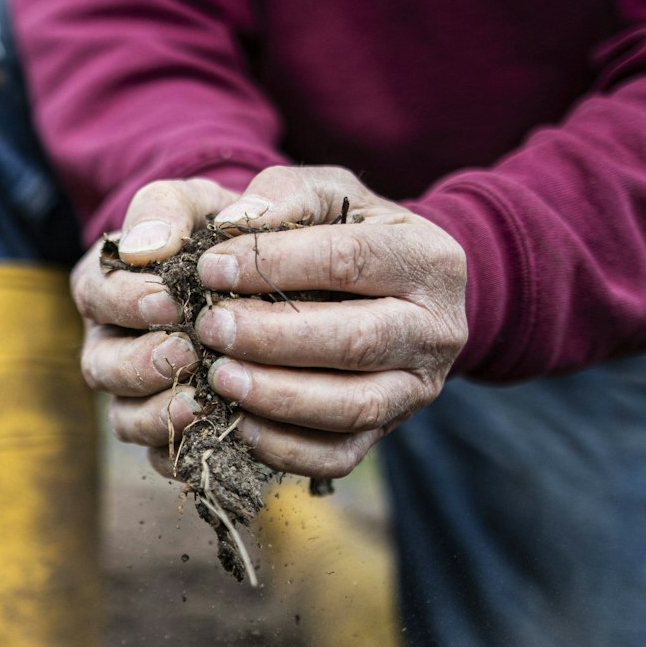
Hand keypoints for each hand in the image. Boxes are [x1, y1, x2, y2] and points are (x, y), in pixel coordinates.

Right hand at [70, 177, 232, 464]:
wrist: (265, 275)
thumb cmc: (224, 232)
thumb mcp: (198, 202)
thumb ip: (168, 209)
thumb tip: (145, 247)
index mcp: (109, 286)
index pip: (95, 295)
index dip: (125, 301)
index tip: (167, 296)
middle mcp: (114, 346)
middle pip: (102, 367)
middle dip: (140, 363)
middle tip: (185, 351)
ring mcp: (140, 395)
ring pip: (127, 419)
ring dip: (159, 414)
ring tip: (202, 401)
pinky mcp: (175, 433)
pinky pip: (164, 457)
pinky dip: (185, 452)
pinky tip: (218, 437)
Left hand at [76, 167, 467, 480]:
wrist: (390, 286)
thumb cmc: (346, 230)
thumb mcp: (326, 191)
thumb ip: (283, 194)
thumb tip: (233, 223)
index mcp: (428, 259)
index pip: (349, 260)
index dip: (274, 265)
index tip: (209, 268)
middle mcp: (436, 330)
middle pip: (356, 341)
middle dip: (273, 338)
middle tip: (209, 328)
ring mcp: (416, 388)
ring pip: (351, 406)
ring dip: (277, 396)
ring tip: (217, 376)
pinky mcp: (387, 430)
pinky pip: (338, 454)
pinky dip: (284, 447)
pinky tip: (237, 422)